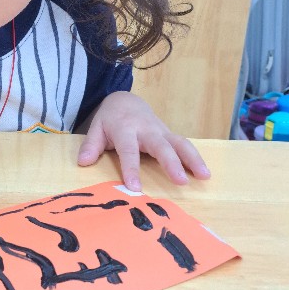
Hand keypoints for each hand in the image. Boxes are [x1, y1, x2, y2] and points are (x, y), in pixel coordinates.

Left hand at [77, 91, 210, 191]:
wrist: (125, 100)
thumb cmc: (110, 119)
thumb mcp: (96, 128)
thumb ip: (90, 145)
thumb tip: (83, 162)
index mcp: (125, 129)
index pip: (128, 151)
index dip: (131, 169)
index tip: (135, 188)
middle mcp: (146, 129)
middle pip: (161, 146)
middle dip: (172, 163)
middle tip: (181, 181)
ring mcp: (161, 131)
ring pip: (180, 143)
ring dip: (193, 159)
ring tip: (205, 176)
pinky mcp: (169, 134)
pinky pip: (184, 145)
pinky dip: (196, 158)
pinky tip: (205, 173)